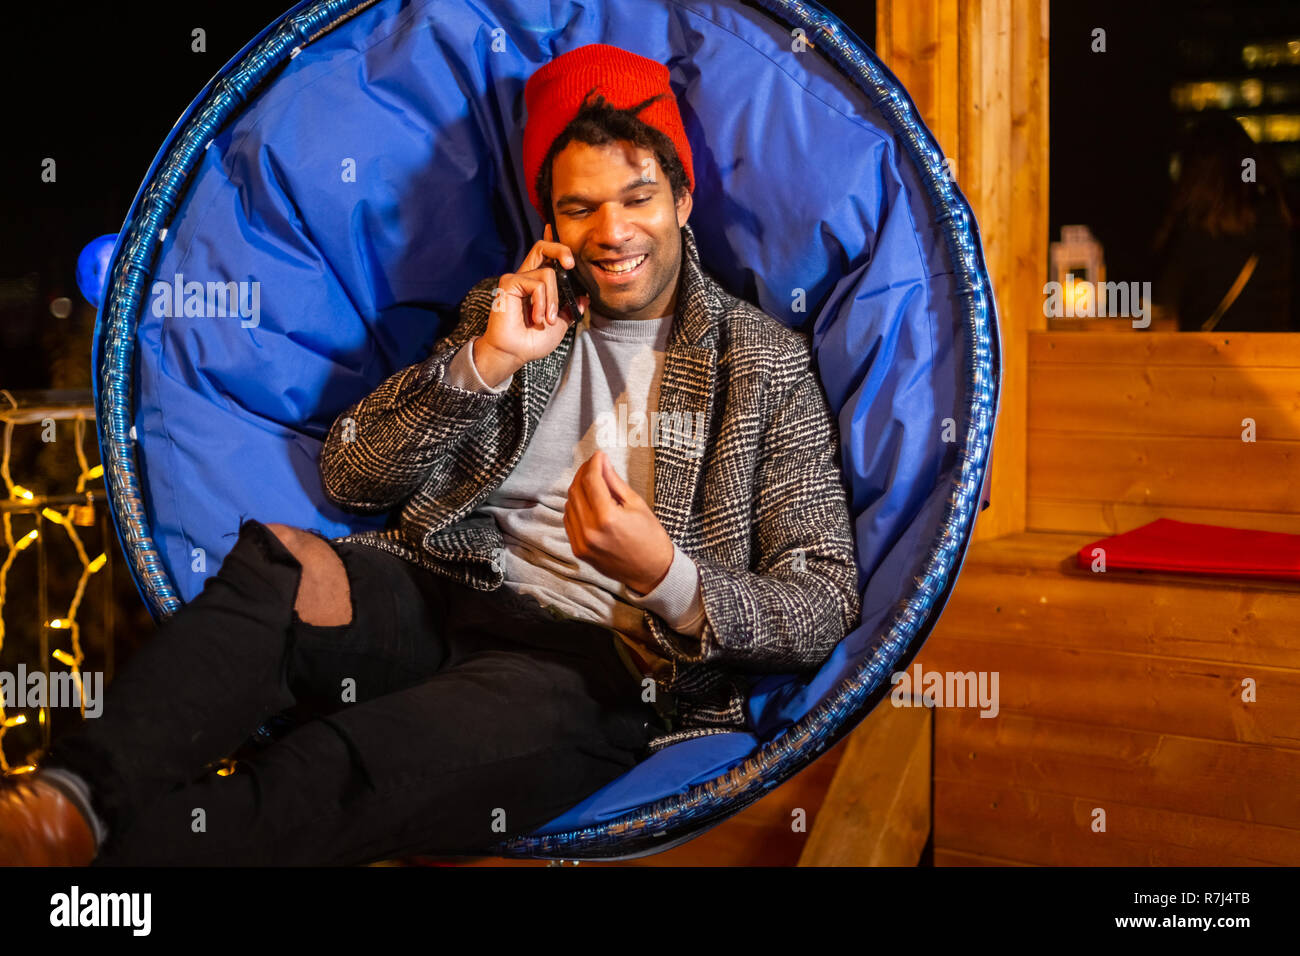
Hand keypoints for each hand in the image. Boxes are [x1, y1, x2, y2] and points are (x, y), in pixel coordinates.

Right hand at [476, 224, 591, 384]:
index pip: (545, 256)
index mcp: (537, 283)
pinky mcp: (509, 283)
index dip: (550, 240)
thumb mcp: (561, 323)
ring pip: (548, 273)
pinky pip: (537, 283)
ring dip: (553, 300)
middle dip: (560, 249)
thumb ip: (571, 308)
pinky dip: (542, 302)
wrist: (515, 353)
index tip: (552, 227)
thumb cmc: (534, 340)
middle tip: (571, 265)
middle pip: (543, 247)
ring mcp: (517, 278)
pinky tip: (536, 318)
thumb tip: (585, 296)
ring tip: (546, 320)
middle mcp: (526, 276)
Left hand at [563, 449, 674, 594]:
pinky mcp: (578, 550)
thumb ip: (615, 482)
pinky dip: (575, 506)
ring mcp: (581, 542)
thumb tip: (603, 463)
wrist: (651, 572)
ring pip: (569, 504)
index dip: (594, 463)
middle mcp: (589, 531)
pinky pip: (569, 520)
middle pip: (576, 490)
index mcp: (607, 518)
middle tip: (595, 465)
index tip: (599, 455)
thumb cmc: (650, 538)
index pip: (591, 481)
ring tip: (593, 482)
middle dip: (584, 473)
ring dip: (578, 489)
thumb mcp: (636, 505)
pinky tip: (588, 501)